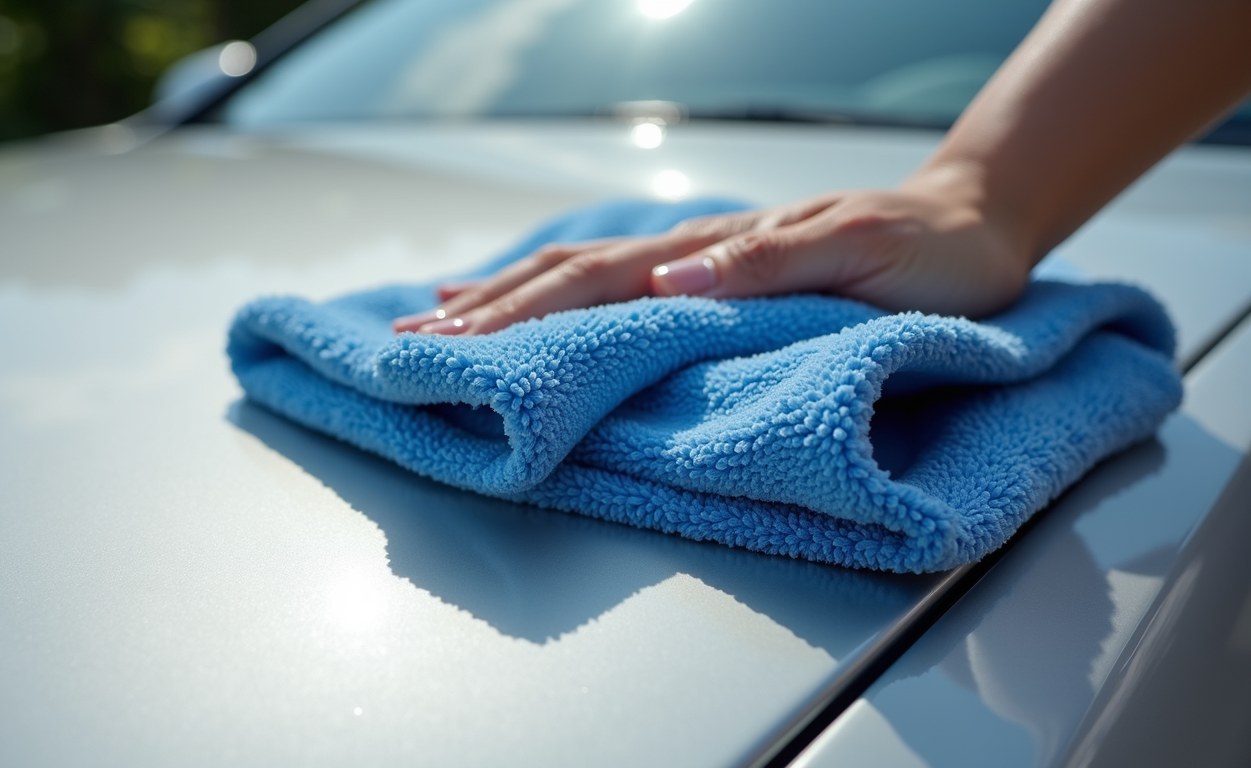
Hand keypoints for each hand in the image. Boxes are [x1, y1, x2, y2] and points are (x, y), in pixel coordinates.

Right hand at [391, 175, 1033, 335]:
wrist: (972, 220)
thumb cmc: (930, 252)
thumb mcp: (863, 255)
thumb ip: (769, 266)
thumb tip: (673, 282)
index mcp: (717, 254)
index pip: (596, 285)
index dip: (519, 315)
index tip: (451, 343)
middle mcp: (695, 252)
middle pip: (568, 278)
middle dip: (485, 313)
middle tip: (410, 341)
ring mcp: (699, 256)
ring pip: (580, 273)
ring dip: (503, 297)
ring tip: (437, 318)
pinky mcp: (712, 267)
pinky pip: (618, 279)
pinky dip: (555, 289)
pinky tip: (525, 293)